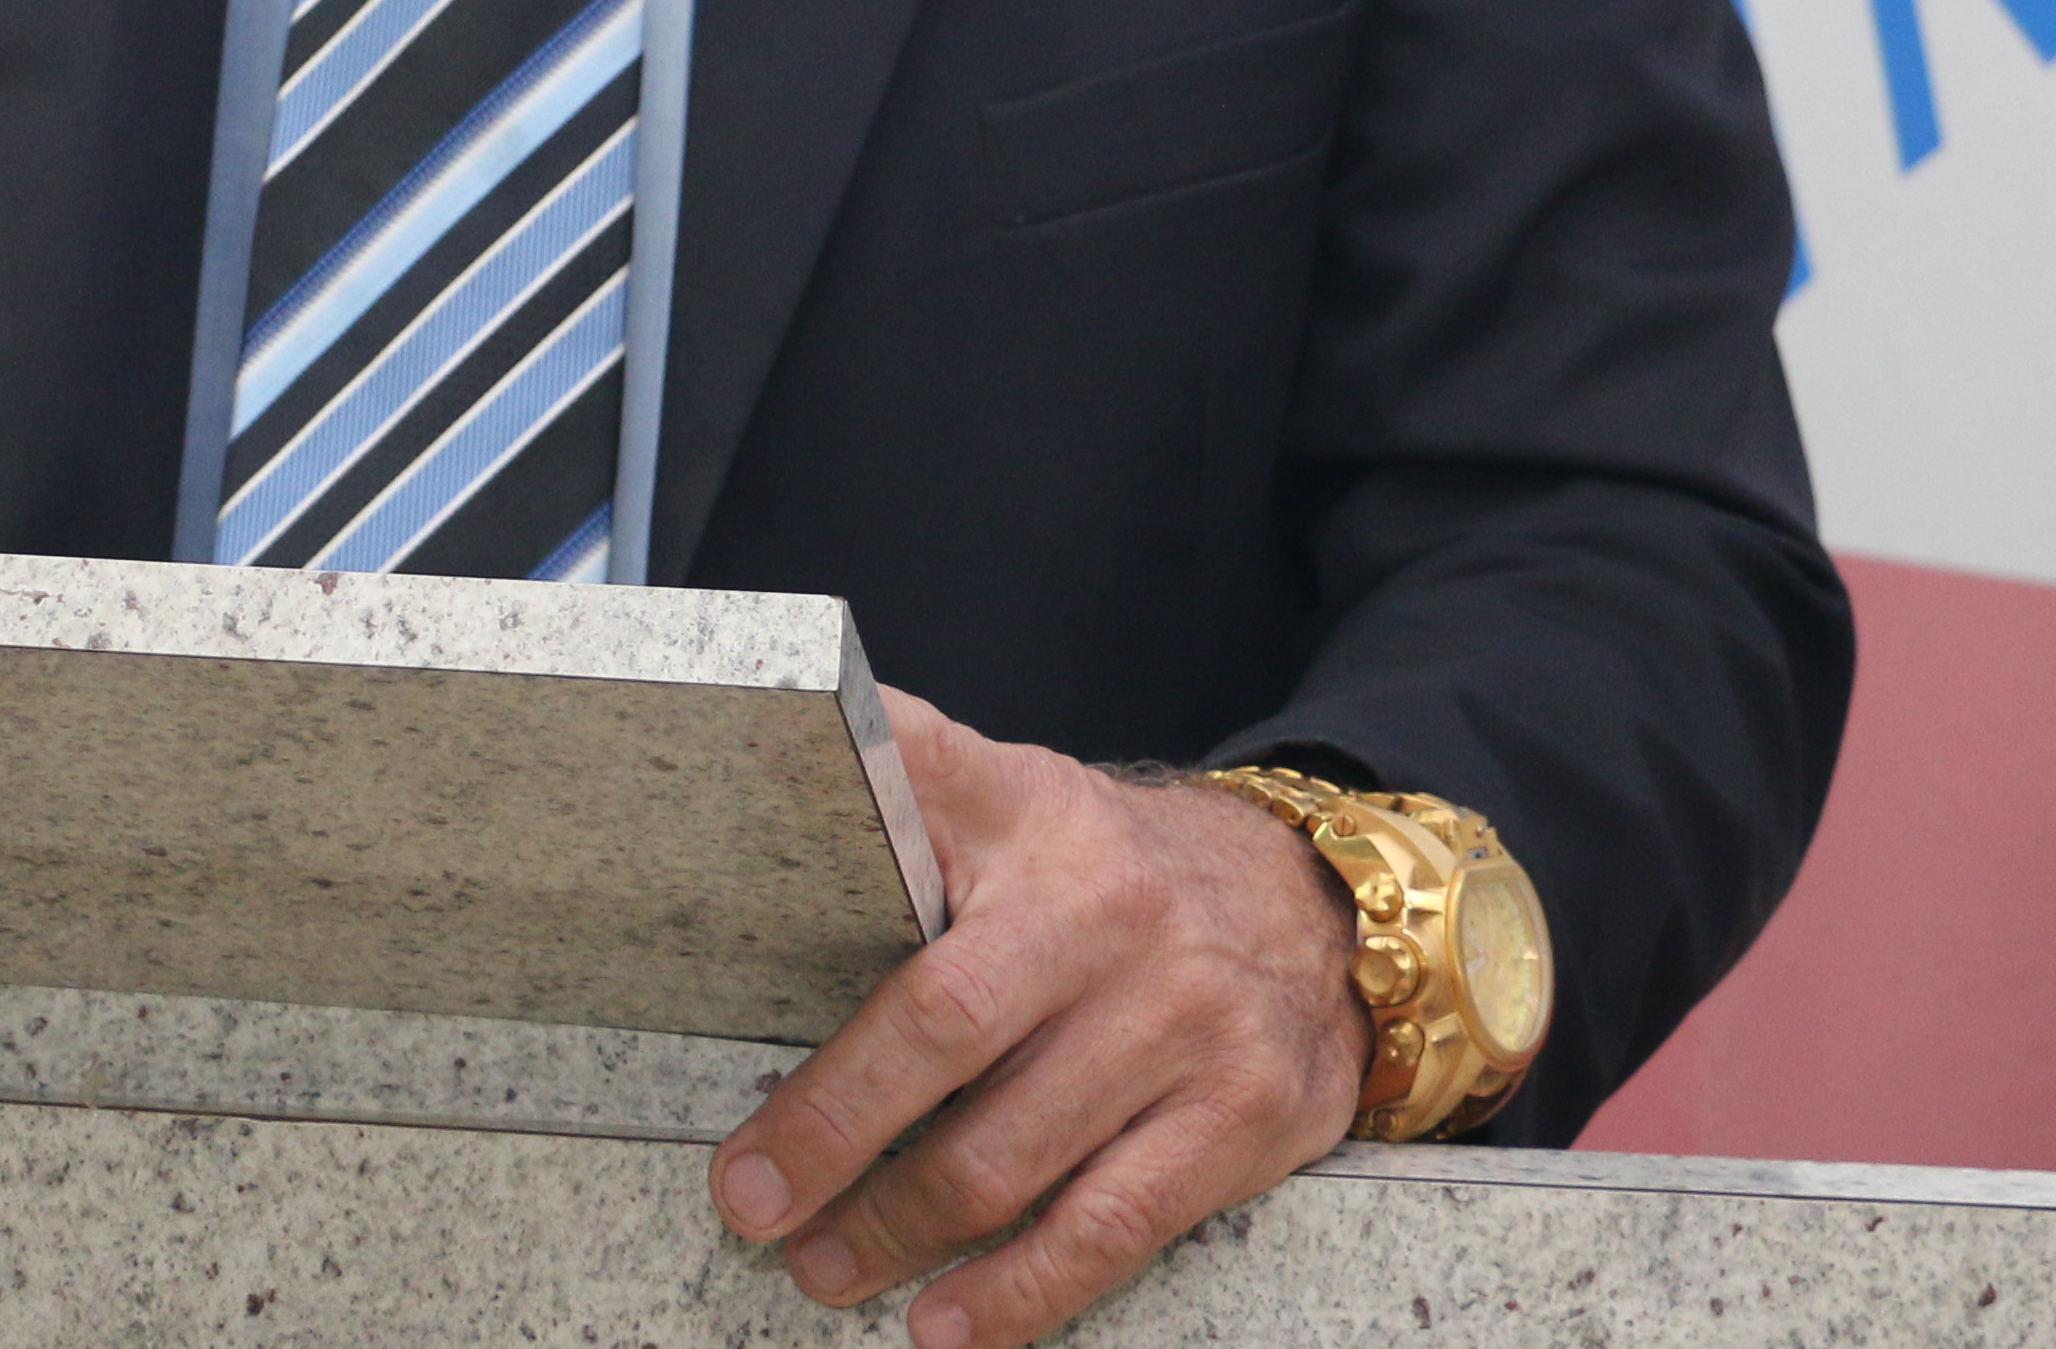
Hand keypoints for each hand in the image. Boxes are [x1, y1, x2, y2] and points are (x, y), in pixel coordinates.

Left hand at [712, 693, 1368, 1347]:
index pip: (919, 780)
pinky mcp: (1240, 1117)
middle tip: (749, 1199)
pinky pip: (1107, 1229)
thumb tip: (757, 764)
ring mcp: (1182, 1018)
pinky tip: (944, 1325)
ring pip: (1009, 1153)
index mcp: (1031, 813)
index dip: (839, 819)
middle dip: (831, 1127)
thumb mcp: (1017, 800)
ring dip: (896, 1228)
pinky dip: (1015, 1293)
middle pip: (942, 1025)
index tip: (741, 877)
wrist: (1314, 910)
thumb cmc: (1111, 875)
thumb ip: (908, 791)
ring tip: (823, 1266)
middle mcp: (1108, 908)